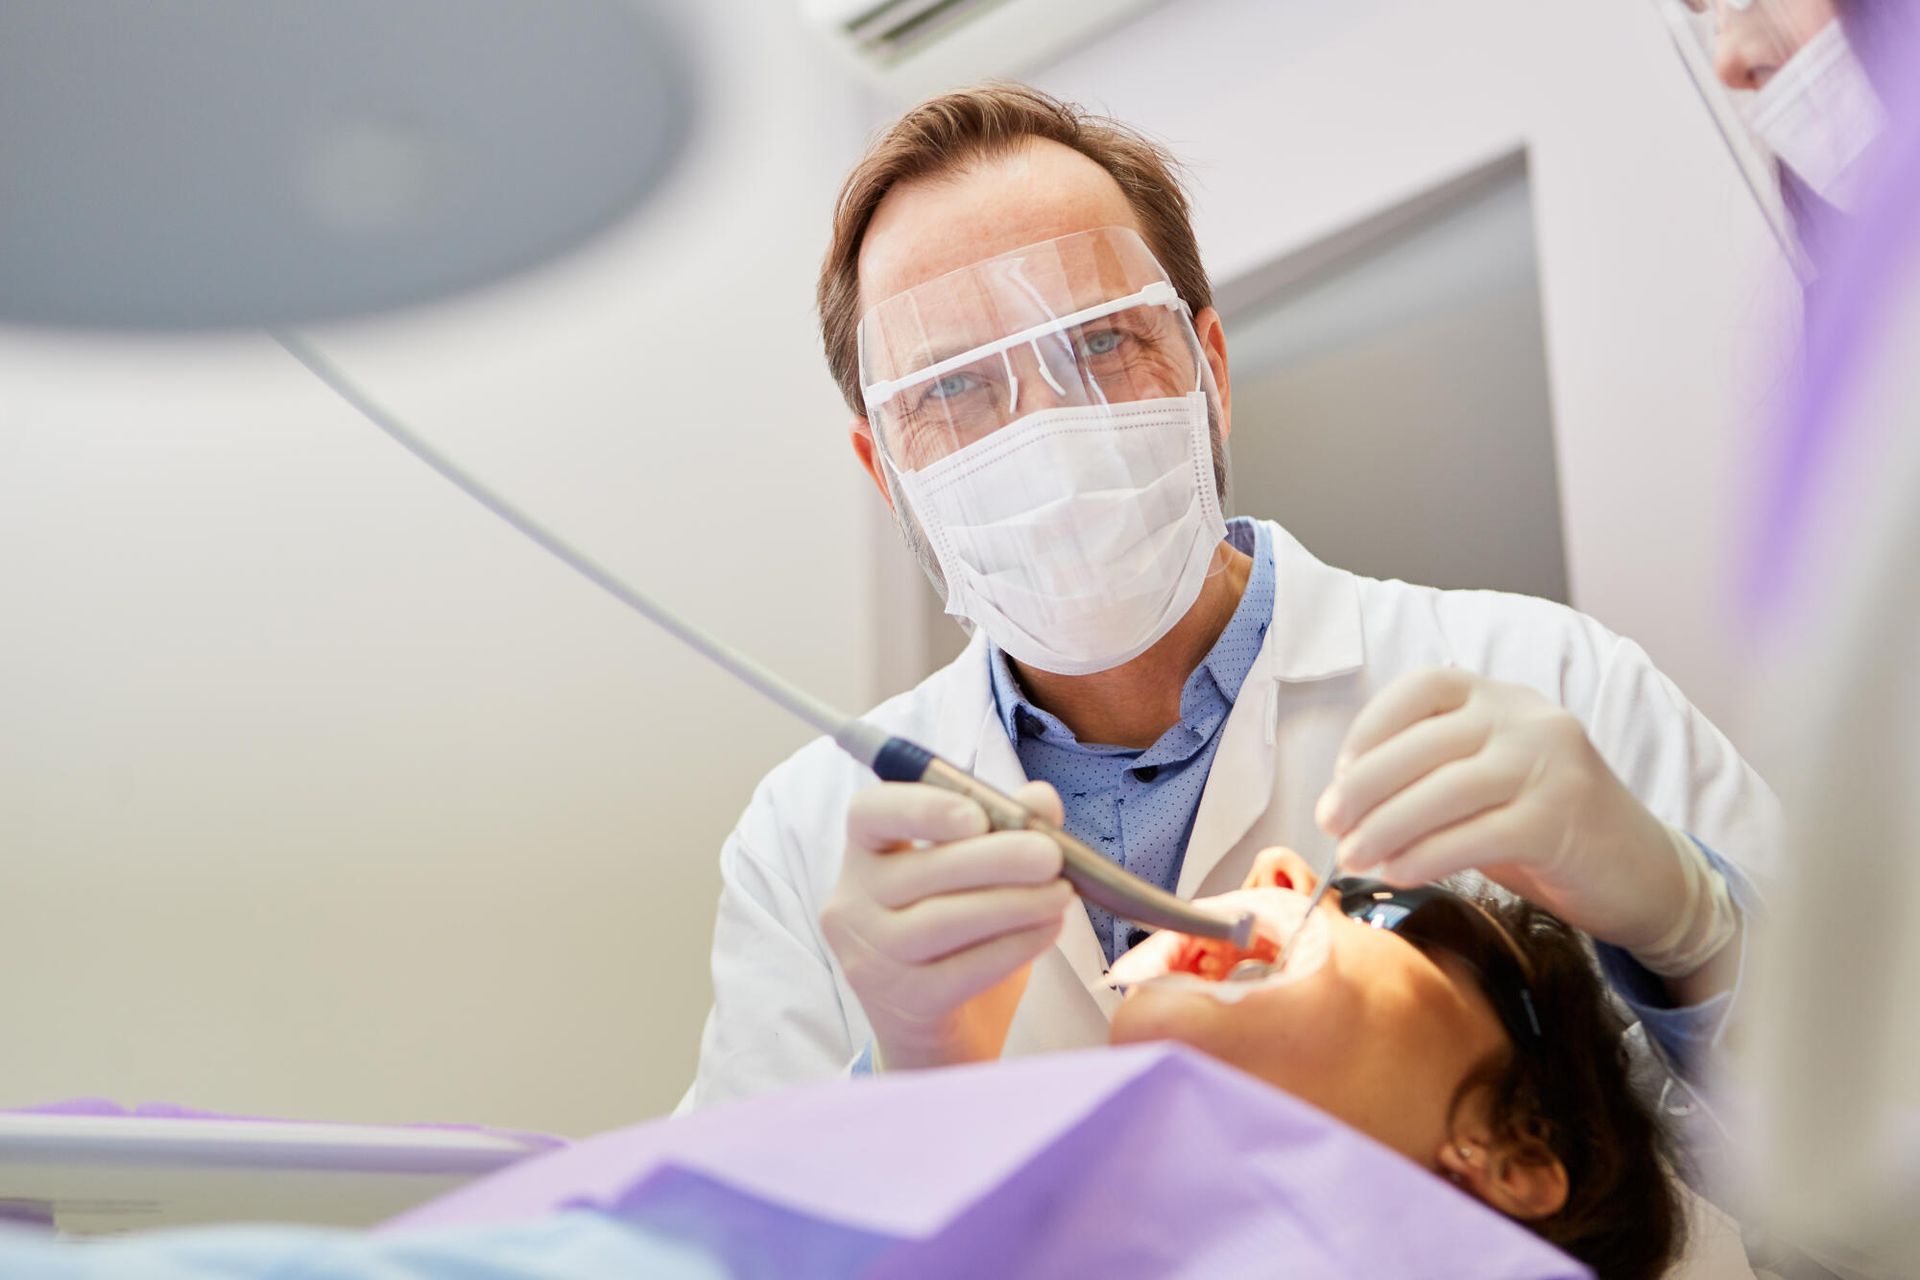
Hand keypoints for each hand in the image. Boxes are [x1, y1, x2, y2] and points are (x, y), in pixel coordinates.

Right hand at [820, 780, 1072, 1070]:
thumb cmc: (958, 940)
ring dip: (1012, 903)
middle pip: (919, 869)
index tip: (977, 814)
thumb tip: (1040, 798)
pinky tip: (1047, 931)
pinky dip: (1013, 947)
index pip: (869, 813)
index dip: (920, 807)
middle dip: (995, 858)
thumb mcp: (979, 878)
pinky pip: (962, 969)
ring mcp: (870, 957)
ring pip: (942, 920)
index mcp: (866, 854)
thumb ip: (1005, 828)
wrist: (941, 1033)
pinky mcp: (903, 1002)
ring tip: (1062, 895)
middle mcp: (853, 903)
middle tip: (1052, 855)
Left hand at [1314, 667, 1688, 951]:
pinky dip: (1426, 856)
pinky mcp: (1560, 819)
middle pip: (1424, 744)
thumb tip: (1345, 800)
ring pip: (1444, 790)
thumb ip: (1430, 774)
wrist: (1643, 871)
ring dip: (1385, 827)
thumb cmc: (1544, 825)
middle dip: (1364, 787)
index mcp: (1502, 696)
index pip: (1423, 687)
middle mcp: (1527, 718)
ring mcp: (1549, 765)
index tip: (1340, 773)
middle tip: (1329, 824)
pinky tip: (1397, 873)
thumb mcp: (1487, 780)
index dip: (1371, 727)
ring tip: (1352, 857)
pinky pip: (1475, 835)